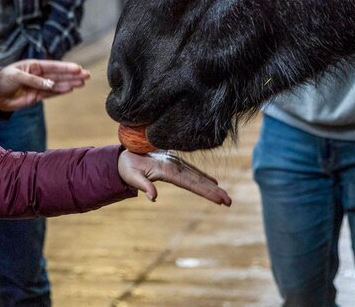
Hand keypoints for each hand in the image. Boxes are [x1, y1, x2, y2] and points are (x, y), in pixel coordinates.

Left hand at [0, 59, 89, 110]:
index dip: (66, 67)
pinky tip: (71, 89)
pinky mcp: (36, 97)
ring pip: (57, 84)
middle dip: (72, 75)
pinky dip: (60, 92)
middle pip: (59, 75)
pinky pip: (51, 94)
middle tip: (87, 75)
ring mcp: (38, 86)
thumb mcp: (17, 76)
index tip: (78, 68)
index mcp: (34, 65)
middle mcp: (39, 75)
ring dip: (70, 83)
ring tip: (82, 83)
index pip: (53, 66)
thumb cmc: (2, 80)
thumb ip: (34, 80)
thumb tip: (51, 84)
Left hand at [117, 150, 231, 205]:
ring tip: (225, 196)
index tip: (219, 199)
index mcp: (167, 169)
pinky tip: (213, 182)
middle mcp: (175, 165)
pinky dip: (204, 178)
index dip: (206, 191)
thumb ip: (143, 185)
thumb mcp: (131, 176)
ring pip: (198, 176)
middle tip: (229, 201)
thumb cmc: (128, 166)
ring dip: (212, 186)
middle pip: (198, 180)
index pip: (190, 183)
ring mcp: (177, 164)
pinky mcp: (175, 164)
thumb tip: (152, 197)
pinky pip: (193, 172)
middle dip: (214, 191)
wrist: (125, 153)